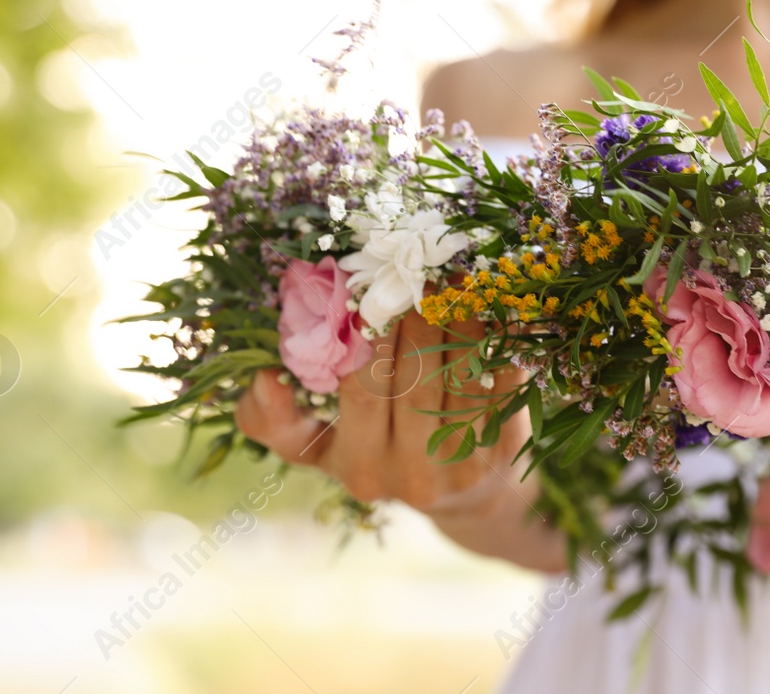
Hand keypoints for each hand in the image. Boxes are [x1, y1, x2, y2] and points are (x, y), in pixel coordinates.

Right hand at [234, 310, 565, 569]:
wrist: (467, 496)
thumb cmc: (379, 456)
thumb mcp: (319, 449)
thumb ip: (276, 422)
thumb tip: (262, 378)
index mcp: (359, 469)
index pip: (363, 389)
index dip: (368, 336)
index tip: (367, 291)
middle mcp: (413, 474)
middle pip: (415, 374)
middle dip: (414, 314)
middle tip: (413, 272)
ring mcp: (465, 462)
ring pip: (461, 369)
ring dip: (456, 314)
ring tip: (448, 277)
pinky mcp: (506, 447)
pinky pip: (502, 377)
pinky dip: (498, 335)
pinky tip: (487, 303)